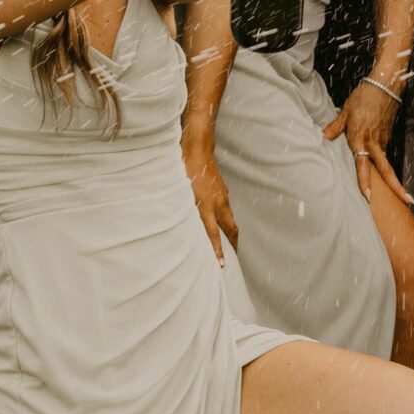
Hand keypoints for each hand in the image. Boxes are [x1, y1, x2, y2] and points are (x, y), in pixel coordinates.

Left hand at [182, 136, 238, 260]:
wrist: (198, 148)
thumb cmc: (184, 169)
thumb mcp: (179, 192)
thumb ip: (182, 211)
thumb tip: (179, 227)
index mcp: (206, 206)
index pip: (214, 234)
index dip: (218, 251)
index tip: (222, 265)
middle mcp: (218, 203)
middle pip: (232, 229)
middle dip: (233, 244)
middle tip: (233, 258)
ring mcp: (223, 195)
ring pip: (230, 218)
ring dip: (230, 231)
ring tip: (227, 242)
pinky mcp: (223, 189)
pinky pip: (226, 208)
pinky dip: (225, 217)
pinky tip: (218, 218)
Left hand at [324, 81, 411, 205]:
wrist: (385, 84)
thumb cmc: (364, 96)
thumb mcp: (346, 111)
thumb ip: (335, 127)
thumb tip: (322, 137)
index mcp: (360, 139)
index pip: (362, 165)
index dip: (365, 182)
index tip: (368, 197)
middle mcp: (374, 143)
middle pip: (387, 169)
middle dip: (397, 187)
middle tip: (408, 201)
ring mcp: (383, 140)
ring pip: (387, 164)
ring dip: (393, 180)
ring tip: (402, 195)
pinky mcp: (387, 135)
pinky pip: (384, 153)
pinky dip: (384, 164)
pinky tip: (383, 172)